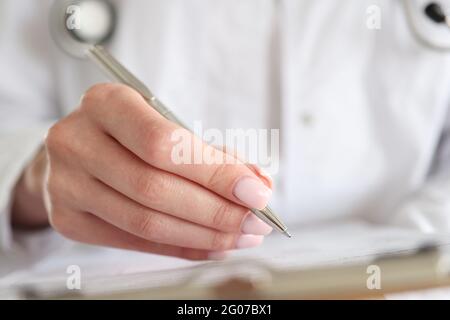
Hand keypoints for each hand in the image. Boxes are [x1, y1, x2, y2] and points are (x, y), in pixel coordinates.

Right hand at [16, 83, 273, 259]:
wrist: (80, 148)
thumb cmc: (133, 133)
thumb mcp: (168, 124)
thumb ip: (213, 155)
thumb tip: (257, 186)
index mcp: (106, 103)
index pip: (163, 144)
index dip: (214, 173)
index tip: (256, 193)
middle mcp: (77, 141)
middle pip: (154, 189)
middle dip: (215, 211)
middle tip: (255, 222)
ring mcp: (66, 184)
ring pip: (145, 223)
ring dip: (202, 235)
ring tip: (240, 236)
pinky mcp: (69, 220)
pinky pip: (134, 243)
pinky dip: (180, 248)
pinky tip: (212, 246)